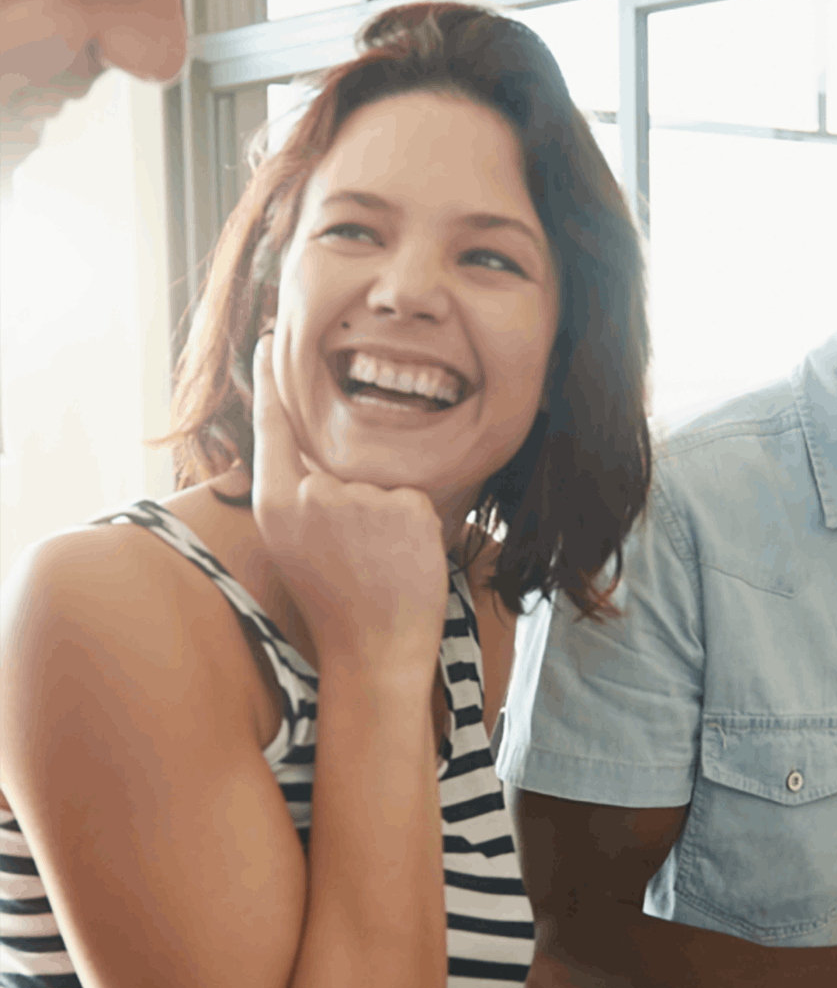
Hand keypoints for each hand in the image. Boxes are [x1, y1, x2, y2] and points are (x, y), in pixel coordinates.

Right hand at [250, 338, 449, 668]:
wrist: (374, 649)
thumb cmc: (337, 599)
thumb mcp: (295, 543)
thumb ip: (299, 493)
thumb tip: (313, 453)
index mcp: (275, 503)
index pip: (272, 426)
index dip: (270, 381)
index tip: (272, 338)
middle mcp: (311, 494)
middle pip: (337, 461)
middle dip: (351, 493)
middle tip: (353, 544)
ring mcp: (358, 498)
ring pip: (382, 482)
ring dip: (387, 517)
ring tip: (376, 561)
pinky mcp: (404, 505)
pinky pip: (415, 498)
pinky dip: (416, 526)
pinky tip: (402, 559)